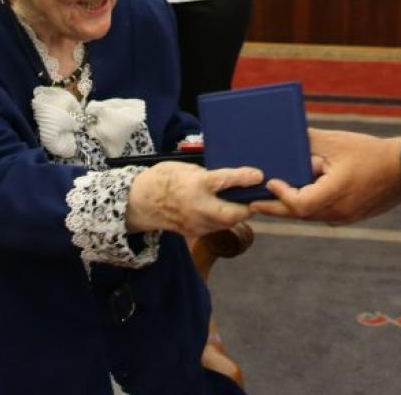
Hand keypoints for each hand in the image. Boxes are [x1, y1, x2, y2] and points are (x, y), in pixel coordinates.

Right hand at [125, 161, 260, 237]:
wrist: (140, 202)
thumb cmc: (164, 179)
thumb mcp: (185, 168)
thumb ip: (208, 174)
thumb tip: (231, 177)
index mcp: (194, 185)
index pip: (224, 181)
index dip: (244, 178)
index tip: (259, 175)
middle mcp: (197, 207)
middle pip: (231, 214)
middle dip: (247, 206)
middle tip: (254, 195)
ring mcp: (196, 224)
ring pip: (227, 223)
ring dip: (237, 213)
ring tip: (241, 200)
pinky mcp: (195, 232)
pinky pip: (217, 227)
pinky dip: (225, 218)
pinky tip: (225, 208)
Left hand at [252, 129, 400, 224]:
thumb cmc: (371, 152)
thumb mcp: (337, 142)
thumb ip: (309, 142)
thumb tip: (284, 139)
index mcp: (336, 192)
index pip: (300, 204)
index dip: (281, 196)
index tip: (271, 182)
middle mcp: (339, 211)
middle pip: (300, 214)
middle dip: (275, 208)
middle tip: (253, 204)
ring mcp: (345, 217)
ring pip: (310, 215)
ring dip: (291, 207)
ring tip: (270, 198)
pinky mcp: (350, 216)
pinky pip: (322, 213)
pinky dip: (308, 205)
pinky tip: (299, 194)